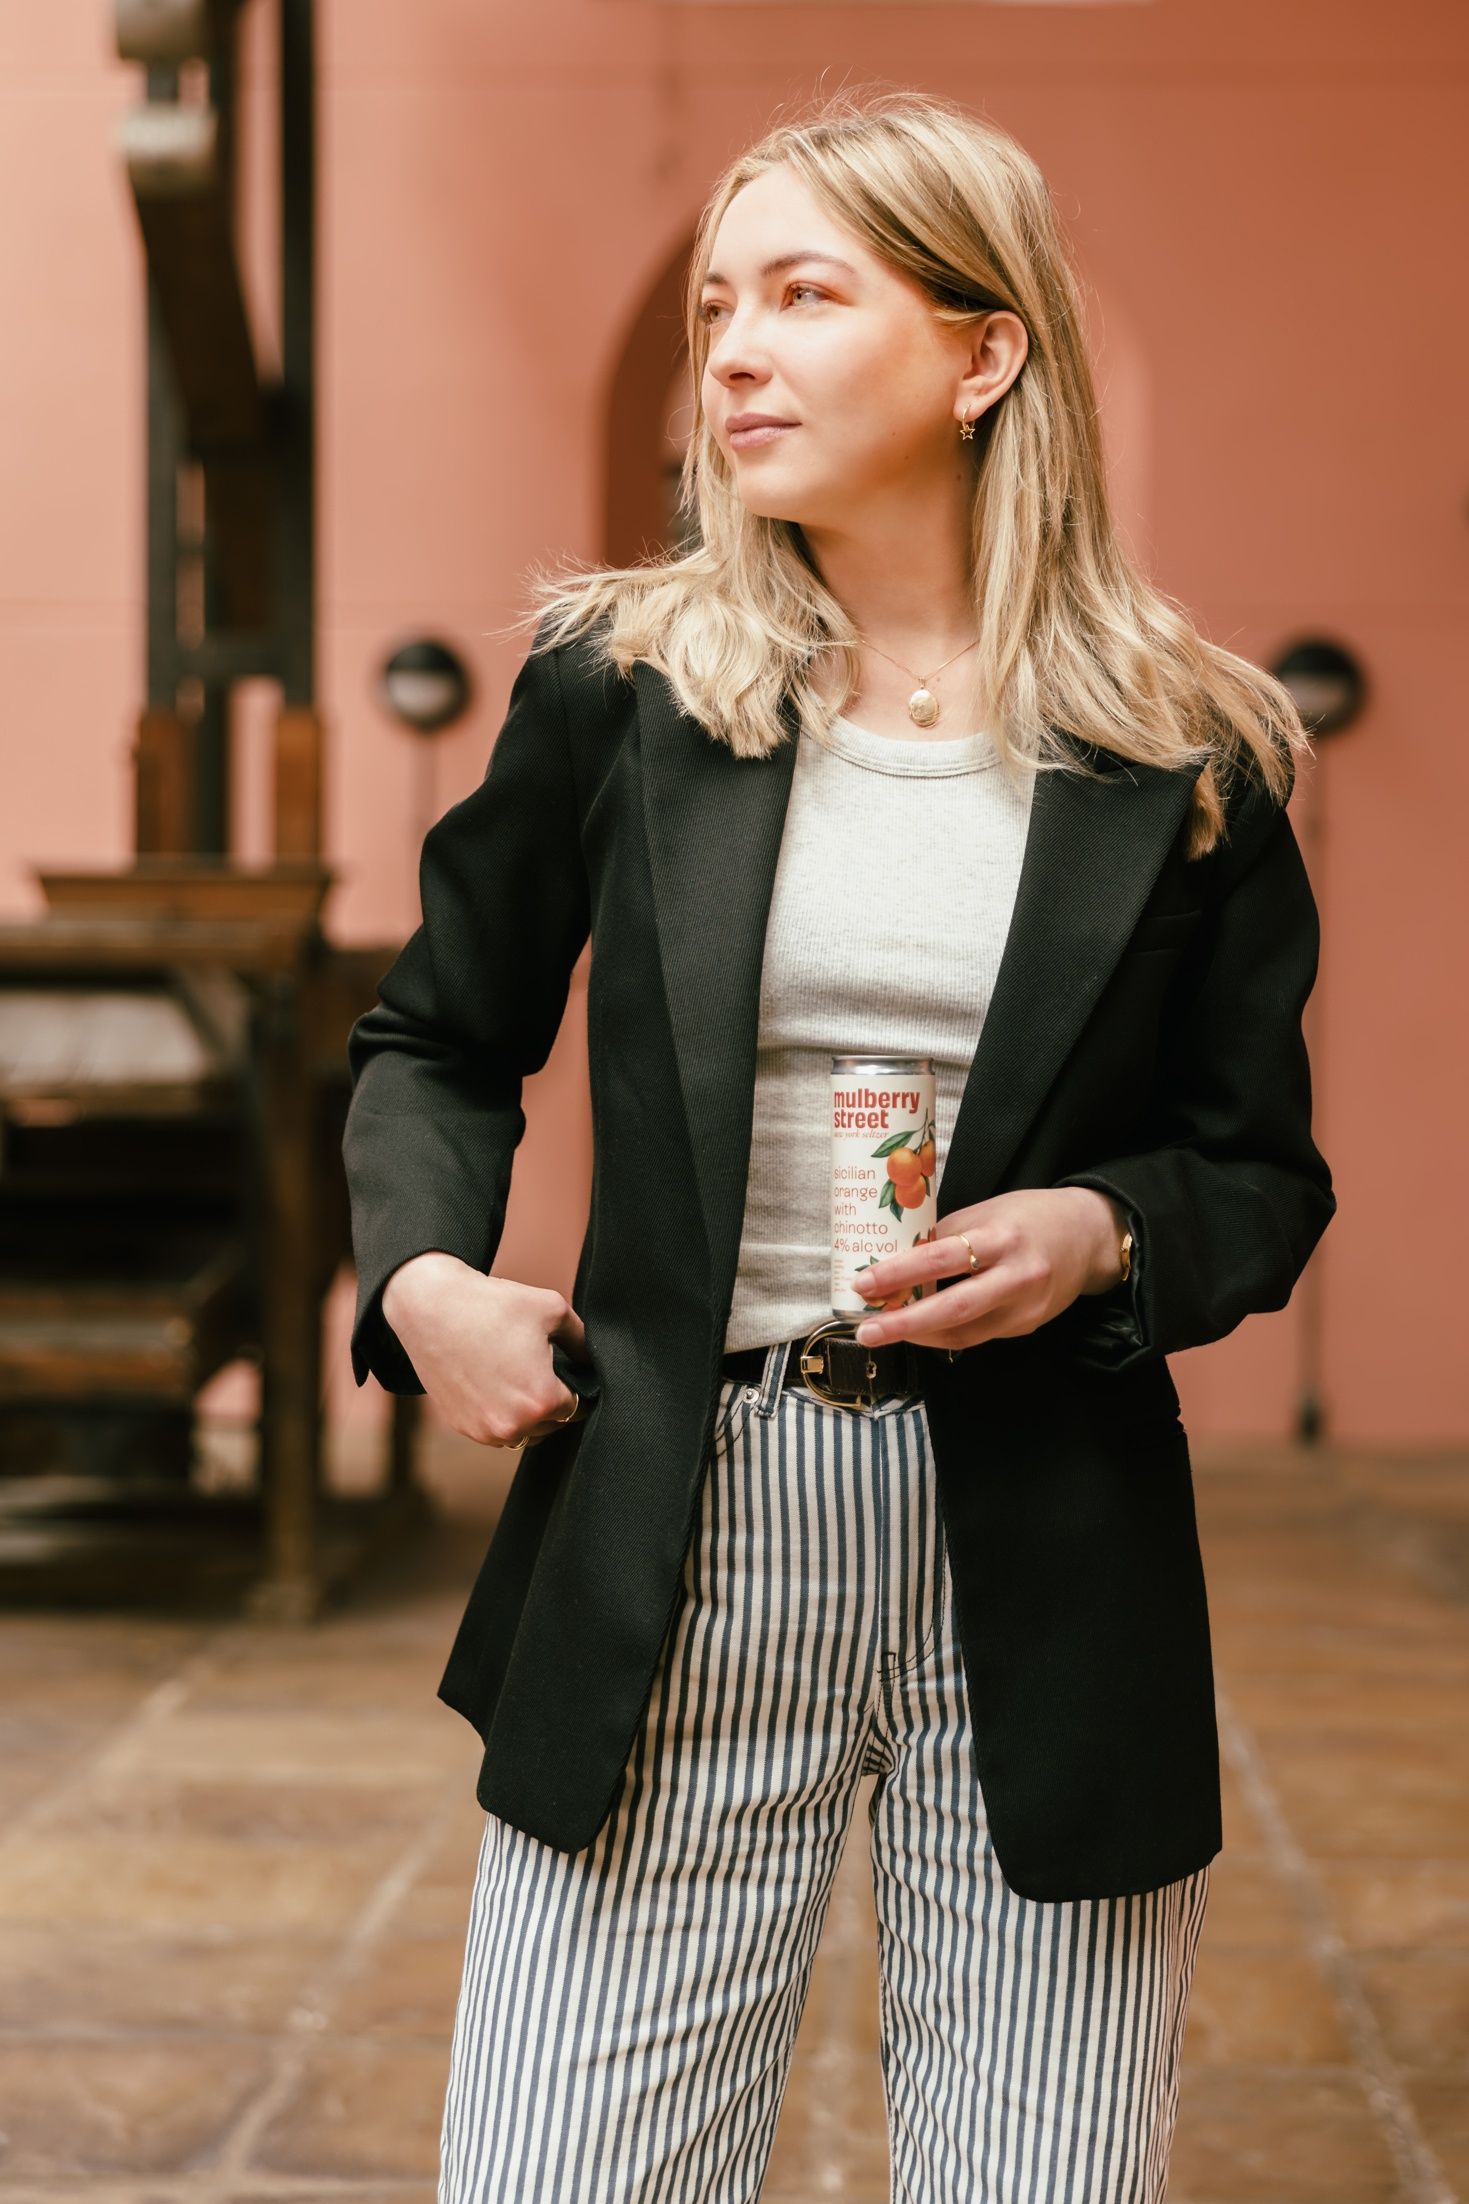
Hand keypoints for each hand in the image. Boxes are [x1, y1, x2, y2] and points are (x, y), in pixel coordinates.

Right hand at [381, 1252, 586, 1447]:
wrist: (431, 1307)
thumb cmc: (492, 1305)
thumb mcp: (553, 1310)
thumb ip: (583, 1341)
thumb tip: (593, 1359)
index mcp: (543, 1401)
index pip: (578, 1407)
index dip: (575, 1385)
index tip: (565, 1369)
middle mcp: (514, 1426)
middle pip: (552, 1424)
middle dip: (551, 1400)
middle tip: (536, 1366)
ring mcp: (485, 1431)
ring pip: (524, 1432)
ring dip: (527, 1413)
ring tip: (515, 1374)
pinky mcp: (462, 1427)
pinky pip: (495, 1430)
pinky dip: (500, 1413)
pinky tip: (493, 1381)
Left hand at [852, 1188, 1126, 1352]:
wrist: (1089, 1237)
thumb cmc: (1031, 1217)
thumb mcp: (988, 1212)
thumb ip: (947, 1235)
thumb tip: (896, 1256)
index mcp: (1002, 1237)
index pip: (943, 1258)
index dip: (901, 1273)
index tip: (865, 1283)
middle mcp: (1017, 1276)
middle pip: (954, 1307)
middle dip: (905, 1323)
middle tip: (866, 1329)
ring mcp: (1024, 1308)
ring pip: (964, 1332)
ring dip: (918, 1335)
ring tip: (883, 1332)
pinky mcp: (1026, 1326)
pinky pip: (977, 1335)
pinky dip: (944, 1333)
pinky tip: (920, 1329)